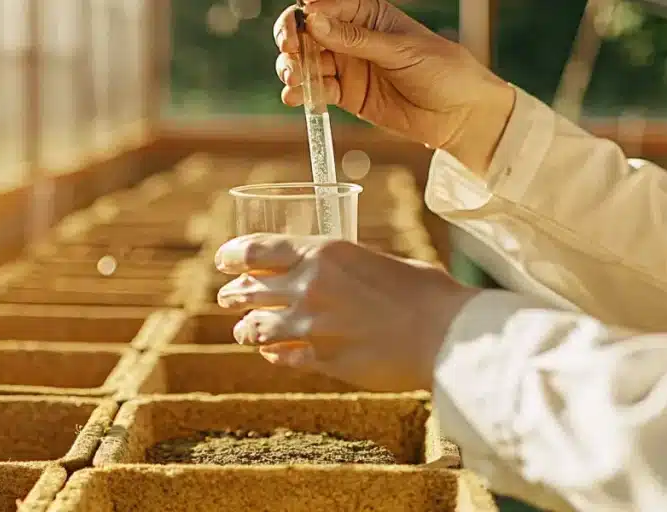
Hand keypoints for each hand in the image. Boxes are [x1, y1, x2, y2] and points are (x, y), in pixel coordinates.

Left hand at [214, 234, 477, 391]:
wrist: (444, 333)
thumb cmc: (423, 292)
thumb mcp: (374, 260)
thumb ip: (341, 266)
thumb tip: (329, 272)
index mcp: (322, 252)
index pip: (255, 249)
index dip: (231, 255)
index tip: (222, 260)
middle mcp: (308, 286)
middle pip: (248, 289)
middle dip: (232, 294)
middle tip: (227, 297)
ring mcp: (311, 326)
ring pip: (256, 328)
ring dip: (246, 330)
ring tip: (244, 331)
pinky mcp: (322, 360)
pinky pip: (281, 357)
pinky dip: (273, 355)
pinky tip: (273, 354)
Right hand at [274, 0, 515, 172]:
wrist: (460, 114)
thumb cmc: (442, 70)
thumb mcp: (400, 50)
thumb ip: (355, 38)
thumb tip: (314, 20)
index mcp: (369, 14)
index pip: (326, 5)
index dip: (306, 14)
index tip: (299, 26)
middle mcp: (353, 37)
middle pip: (308, 32)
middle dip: (292, 39)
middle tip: (289, 51)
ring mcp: (348, 66)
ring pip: (307, 61)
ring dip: (292, 68)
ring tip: (293, 79)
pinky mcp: (347, 95)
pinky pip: (316, 90)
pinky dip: (301, 94)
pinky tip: (296, 97)